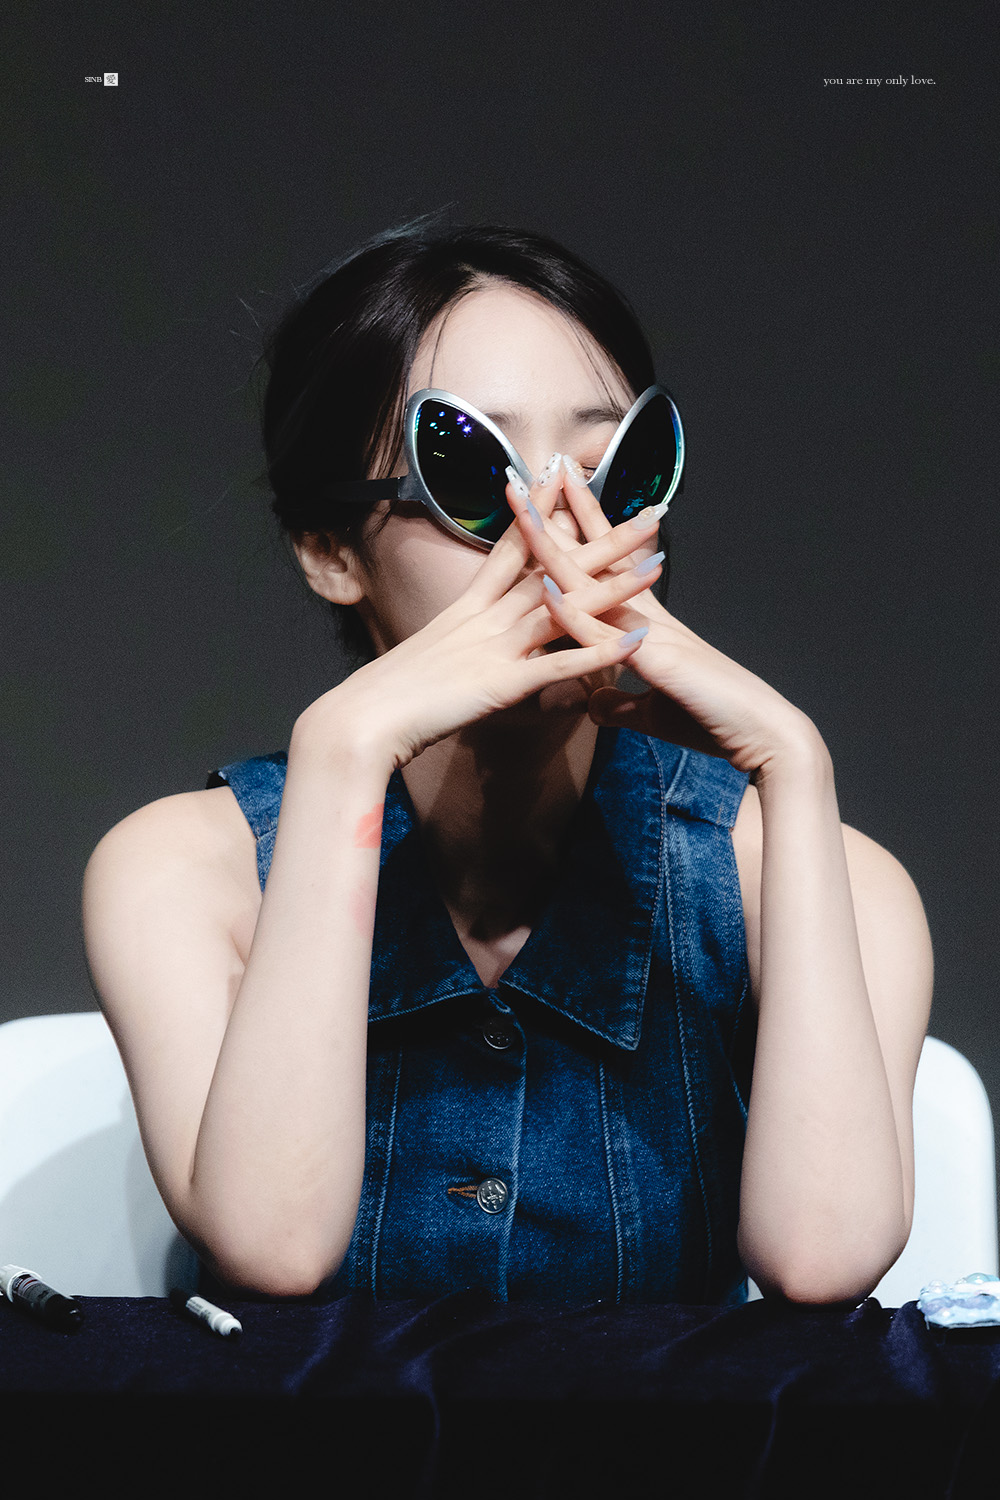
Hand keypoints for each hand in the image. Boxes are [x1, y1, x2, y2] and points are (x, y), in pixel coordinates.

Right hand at [296, 470, 663, 772]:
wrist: (358, 724)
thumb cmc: (385, 703)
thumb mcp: (429, 665)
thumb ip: (456, 651)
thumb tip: (469, 651)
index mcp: (466, 610)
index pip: (512, 549)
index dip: (541, 512)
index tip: (565, 477)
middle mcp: (485, 619)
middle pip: (554, 567)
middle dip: (605, 537)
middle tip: (651, 510)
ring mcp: (495, 648)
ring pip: (565, 607)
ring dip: (614, 586)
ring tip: (659, 564)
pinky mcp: (500, 686)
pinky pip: (559, 666)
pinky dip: (598, 652)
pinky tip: (635, 642)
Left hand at [508, 460, 822, 779]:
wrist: (760, 733)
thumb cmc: (712, 718)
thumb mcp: (652, 710)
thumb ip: (620, 701)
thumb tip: (592, 702)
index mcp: (644, 621)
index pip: (605, 565)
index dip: (580, 532)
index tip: (554, 500)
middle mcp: (646, 614)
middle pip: (596, 554)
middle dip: (564, 513)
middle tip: (536, 471)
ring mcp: (650, 631)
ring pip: (592, 580)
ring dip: (556, 545)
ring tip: (528, 507)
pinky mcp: (656, 660)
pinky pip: (605, 633)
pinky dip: (575, 613)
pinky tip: (546, 590)